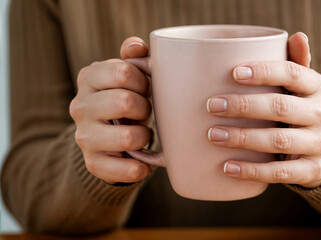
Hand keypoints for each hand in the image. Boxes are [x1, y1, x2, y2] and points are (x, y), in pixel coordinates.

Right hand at [70, 37, 153, 183]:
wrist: (105, 137)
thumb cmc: (123, 99)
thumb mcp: (126, 76)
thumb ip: (133, 57)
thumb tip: (136, 46)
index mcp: (89, 78)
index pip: (125, 72)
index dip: (144, 81)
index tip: (145, 88)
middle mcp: (80, 106)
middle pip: (126, 102)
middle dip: (144, 108)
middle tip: (144, 112)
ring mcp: (84, 136)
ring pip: (128, 137)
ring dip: (144, 136)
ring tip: (142, 134)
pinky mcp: (93, 163)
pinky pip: (125, 169)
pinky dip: (141, 168)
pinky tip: (144, 162)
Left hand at [207, 33, 320, 187]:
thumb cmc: (303, 111)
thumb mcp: (304, 88)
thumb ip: (296, 65)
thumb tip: (297, 36)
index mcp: (317, 87)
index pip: (292, 73)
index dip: (263, 72)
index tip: (234, 73)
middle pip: (280, 107)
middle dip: (243, 106)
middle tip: (213, 106)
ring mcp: (319, 144)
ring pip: (277, 140)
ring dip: (242, 138)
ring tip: (213, 135)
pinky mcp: (311, 170)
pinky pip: (280, 173)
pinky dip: (252, 171)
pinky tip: (227, 167)